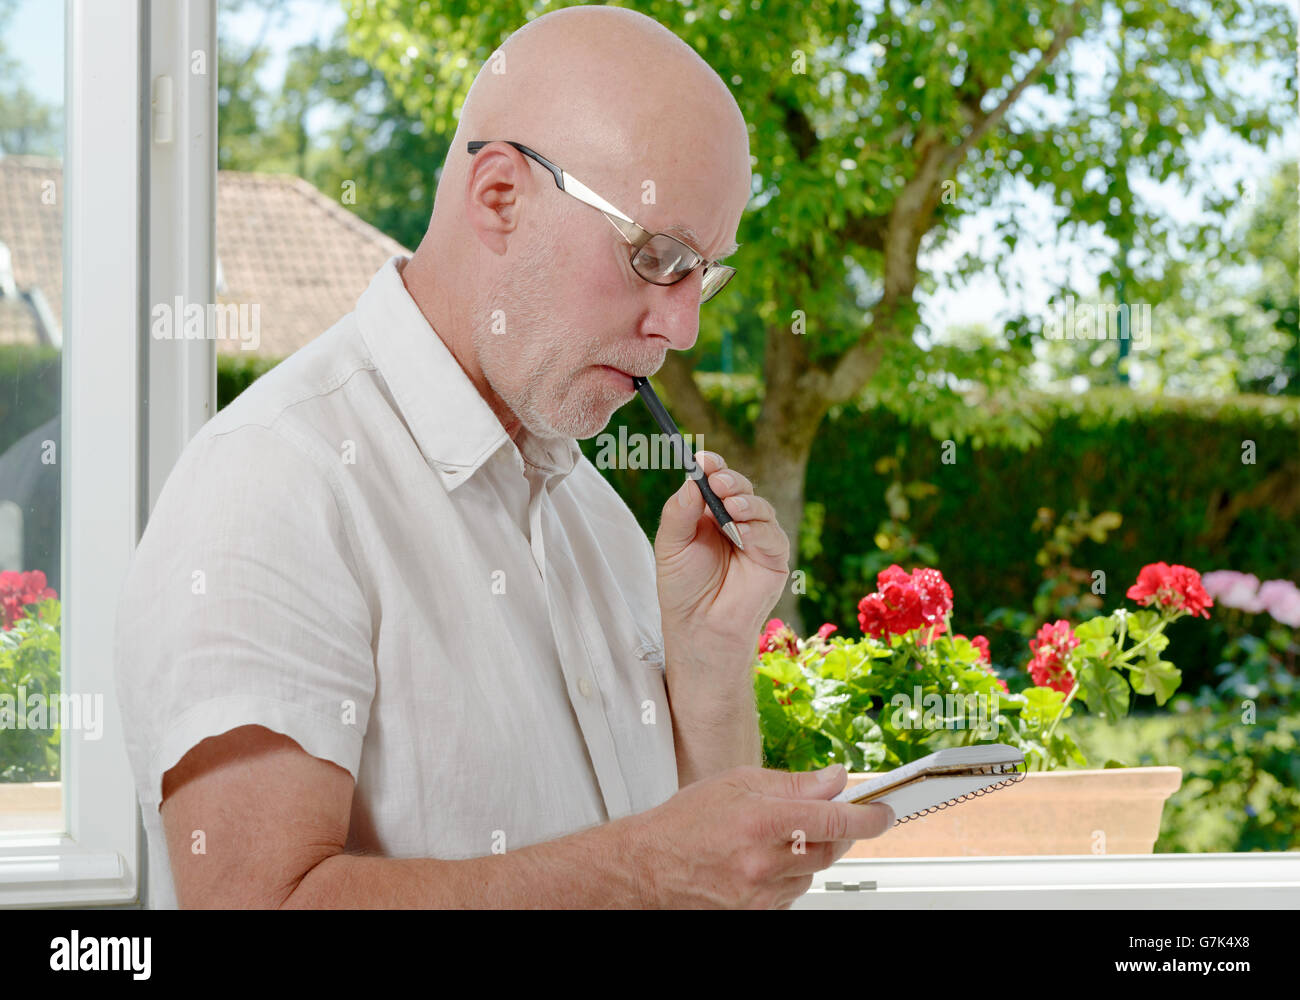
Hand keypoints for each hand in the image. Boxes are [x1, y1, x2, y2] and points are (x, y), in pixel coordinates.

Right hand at [624, 765, 894, 908]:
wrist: (648, 867)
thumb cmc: (685, 821)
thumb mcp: (738, 782)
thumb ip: (793, 783)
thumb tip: (835, 779)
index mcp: (763, 821)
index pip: (836, 820)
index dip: (869, 816)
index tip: (884, 812)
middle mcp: (765, 861)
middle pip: (832, 849)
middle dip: (840, 831)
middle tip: (834, 815)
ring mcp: (762, 892)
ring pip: (814, 871)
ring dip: (811, 852)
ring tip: (779, 836)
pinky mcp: (758, 912)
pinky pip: (794, 891)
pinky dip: (792, 873)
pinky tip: (766, 859)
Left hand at [654, 450, 789, 683]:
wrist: (698, 629)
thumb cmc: (682, 589)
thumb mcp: (670, 546)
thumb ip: (679, 513)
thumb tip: (691, 481)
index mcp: (708, 514)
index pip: (714, 481)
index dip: (712, 467)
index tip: (702, 460)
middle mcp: (735, 521)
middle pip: (740, 488)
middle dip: (730, 481)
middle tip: (717, 482)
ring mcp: (757, 538)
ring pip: (760, 507)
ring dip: (746, 503)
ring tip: (730, 507)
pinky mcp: (774, 559)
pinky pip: (773, 536)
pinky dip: (758, 530)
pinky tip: (742, 533)